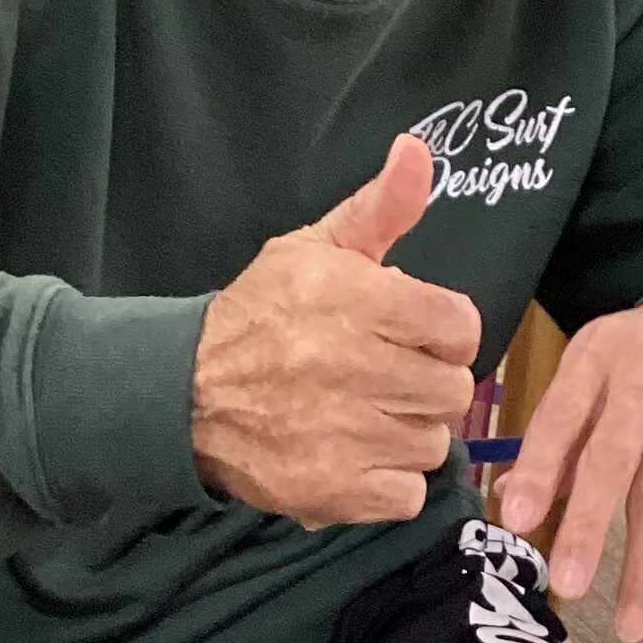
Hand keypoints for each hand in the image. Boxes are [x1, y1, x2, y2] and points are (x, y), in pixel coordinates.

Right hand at [193, 135, 480, 526]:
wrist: (183, 393)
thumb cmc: (262, 316)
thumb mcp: (314, 249)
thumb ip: (380, 207)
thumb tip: (417, 149)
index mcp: (350, 297)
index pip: (458, 326)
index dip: (440, 332)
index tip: (409, 335)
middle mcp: (348, 364)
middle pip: (451, 389)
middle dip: (424, 382)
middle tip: (382, 378)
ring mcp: (341, 433)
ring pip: (432, 442)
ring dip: (405, 432)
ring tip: (362, 415)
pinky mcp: (332, 490)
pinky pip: (407, 493)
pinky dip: (387, 481)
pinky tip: (353, 455)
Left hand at [497, 293, 642, 642]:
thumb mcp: (596, 370)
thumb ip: (558, 433)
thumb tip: (509, 498)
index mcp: (596, 360)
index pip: (561, 416)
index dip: (539, 468)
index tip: (517, 520)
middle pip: (613, 461)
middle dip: (588, 525)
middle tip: (569, 583)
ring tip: (628, 628)